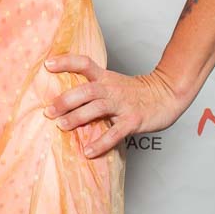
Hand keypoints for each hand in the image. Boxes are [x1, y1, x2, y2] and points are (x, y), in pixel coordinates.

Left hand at [44, 54, 183, 157]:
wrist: (167, 95)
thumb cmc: (135, 93)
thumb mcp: (113, 83)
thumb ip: (91, 88)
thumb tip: (62, 100)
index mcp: (105, 78)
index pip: (84, 63)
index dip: (66, 62)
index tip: (48, 64)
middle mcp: (112, 89)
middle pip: (86, 90)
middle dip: (65, 100)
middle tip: (49, 111)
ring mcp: (122, 105)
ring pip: (97, 108)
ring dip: (77, 117)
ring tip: (62, 126)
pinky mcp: (133, 121)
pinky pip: (114, 133)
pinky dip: (100, 143)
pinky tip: (88, 152)